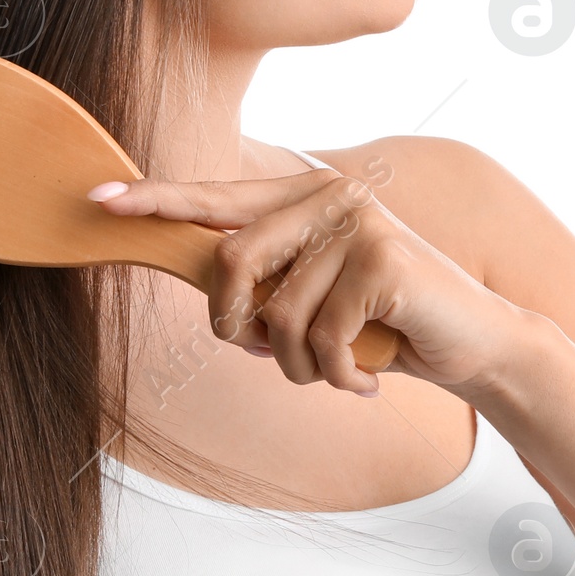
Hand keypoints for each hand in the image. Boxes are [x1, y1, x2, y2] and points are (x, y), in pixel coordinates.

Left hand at [87, 164, 535, 397]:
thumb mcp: (315, 302)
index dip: (156, 202)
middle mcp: (331, 196)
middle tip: (265, 354)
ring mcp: (361, 223)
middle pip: (231, 262)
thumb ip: (265, 287)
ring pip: (277, 316)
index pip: (217, 199)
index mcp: (306, 197)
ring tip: (336, 370)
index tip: (100, 202)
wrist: (474, 345)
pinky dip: (337, 377)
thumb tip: (207, 299)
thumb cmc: (384, 326)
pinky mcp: (384, 261)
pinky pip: (320, 337)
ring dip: (299, 366)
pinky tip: (365, 379)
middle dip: (237, 328)